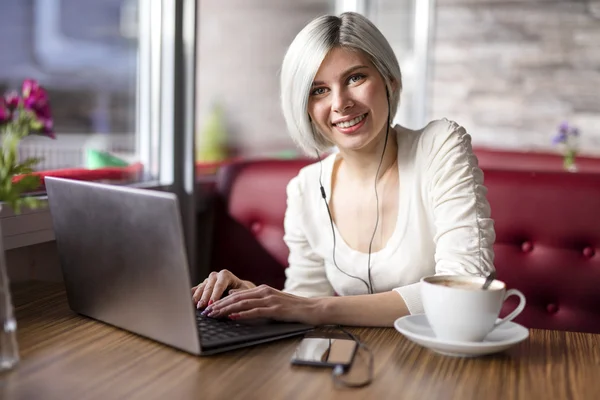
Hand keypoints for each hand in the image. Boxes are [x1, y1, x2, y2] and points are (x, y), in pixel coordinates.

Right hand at [191, 269, 254, 308]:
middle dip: (205, 297)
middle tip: (202, 307)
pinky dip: (193, 295)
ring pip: (201, 288)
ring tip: (196, 306)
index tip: (212, 303)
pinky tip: (190, 301)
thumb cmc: (242, 291)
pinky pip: (196, 290)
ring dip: (198, 297)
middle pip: (208, 287)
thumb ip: (238, 292)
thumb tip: (230, 293)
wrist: (239, 289)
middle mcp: (215, 276)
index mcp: (225, 275)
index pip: (219, 285)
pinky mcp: (203, 286)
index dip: (215, 295)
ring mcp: (208, 280)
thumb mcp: (244, 291)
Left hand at [203, 284, 320, 324]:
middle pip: (236, 297)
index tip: (209, 307)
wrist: (312, 308)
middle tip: (206, 312)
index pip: (237, 294)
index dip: (221, 300)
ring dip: (226, 309)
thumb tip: (235, 300)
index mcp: (262, 289)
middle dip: (219, 305)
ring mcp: (270, 300)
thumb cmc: (293, 307)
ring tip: (214, 314)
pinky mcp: (276, 309)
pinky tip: (233, 317)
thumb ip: (256, 300)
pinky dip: (243, 314)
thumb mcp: (272, 301)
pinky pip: (256, 311)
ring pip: (243, 303)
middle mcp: (264, 292)